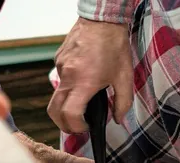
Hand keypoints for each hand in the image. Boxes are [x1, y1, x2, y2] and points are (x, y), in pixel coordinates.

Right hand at [47, 18, 132, 133]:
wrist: (102, 18)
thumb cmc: (114, 46)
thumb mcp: (125, 78)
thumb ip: (123, 103)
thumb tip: (118, 119)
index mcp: (84, 82)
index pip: (70, 115)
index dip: (76, 127)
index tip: (87, 127)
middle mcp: (68, 76)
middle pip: (54, 111)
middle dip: (64, 125)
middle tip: (78, 126)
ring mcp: (60, 67)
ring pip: (55, 97)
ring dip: (65, 107)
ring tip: (81, 107)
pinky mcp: (58, 60)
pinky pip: (59, 81)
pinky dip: (67, 89)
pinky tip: (81, 84)